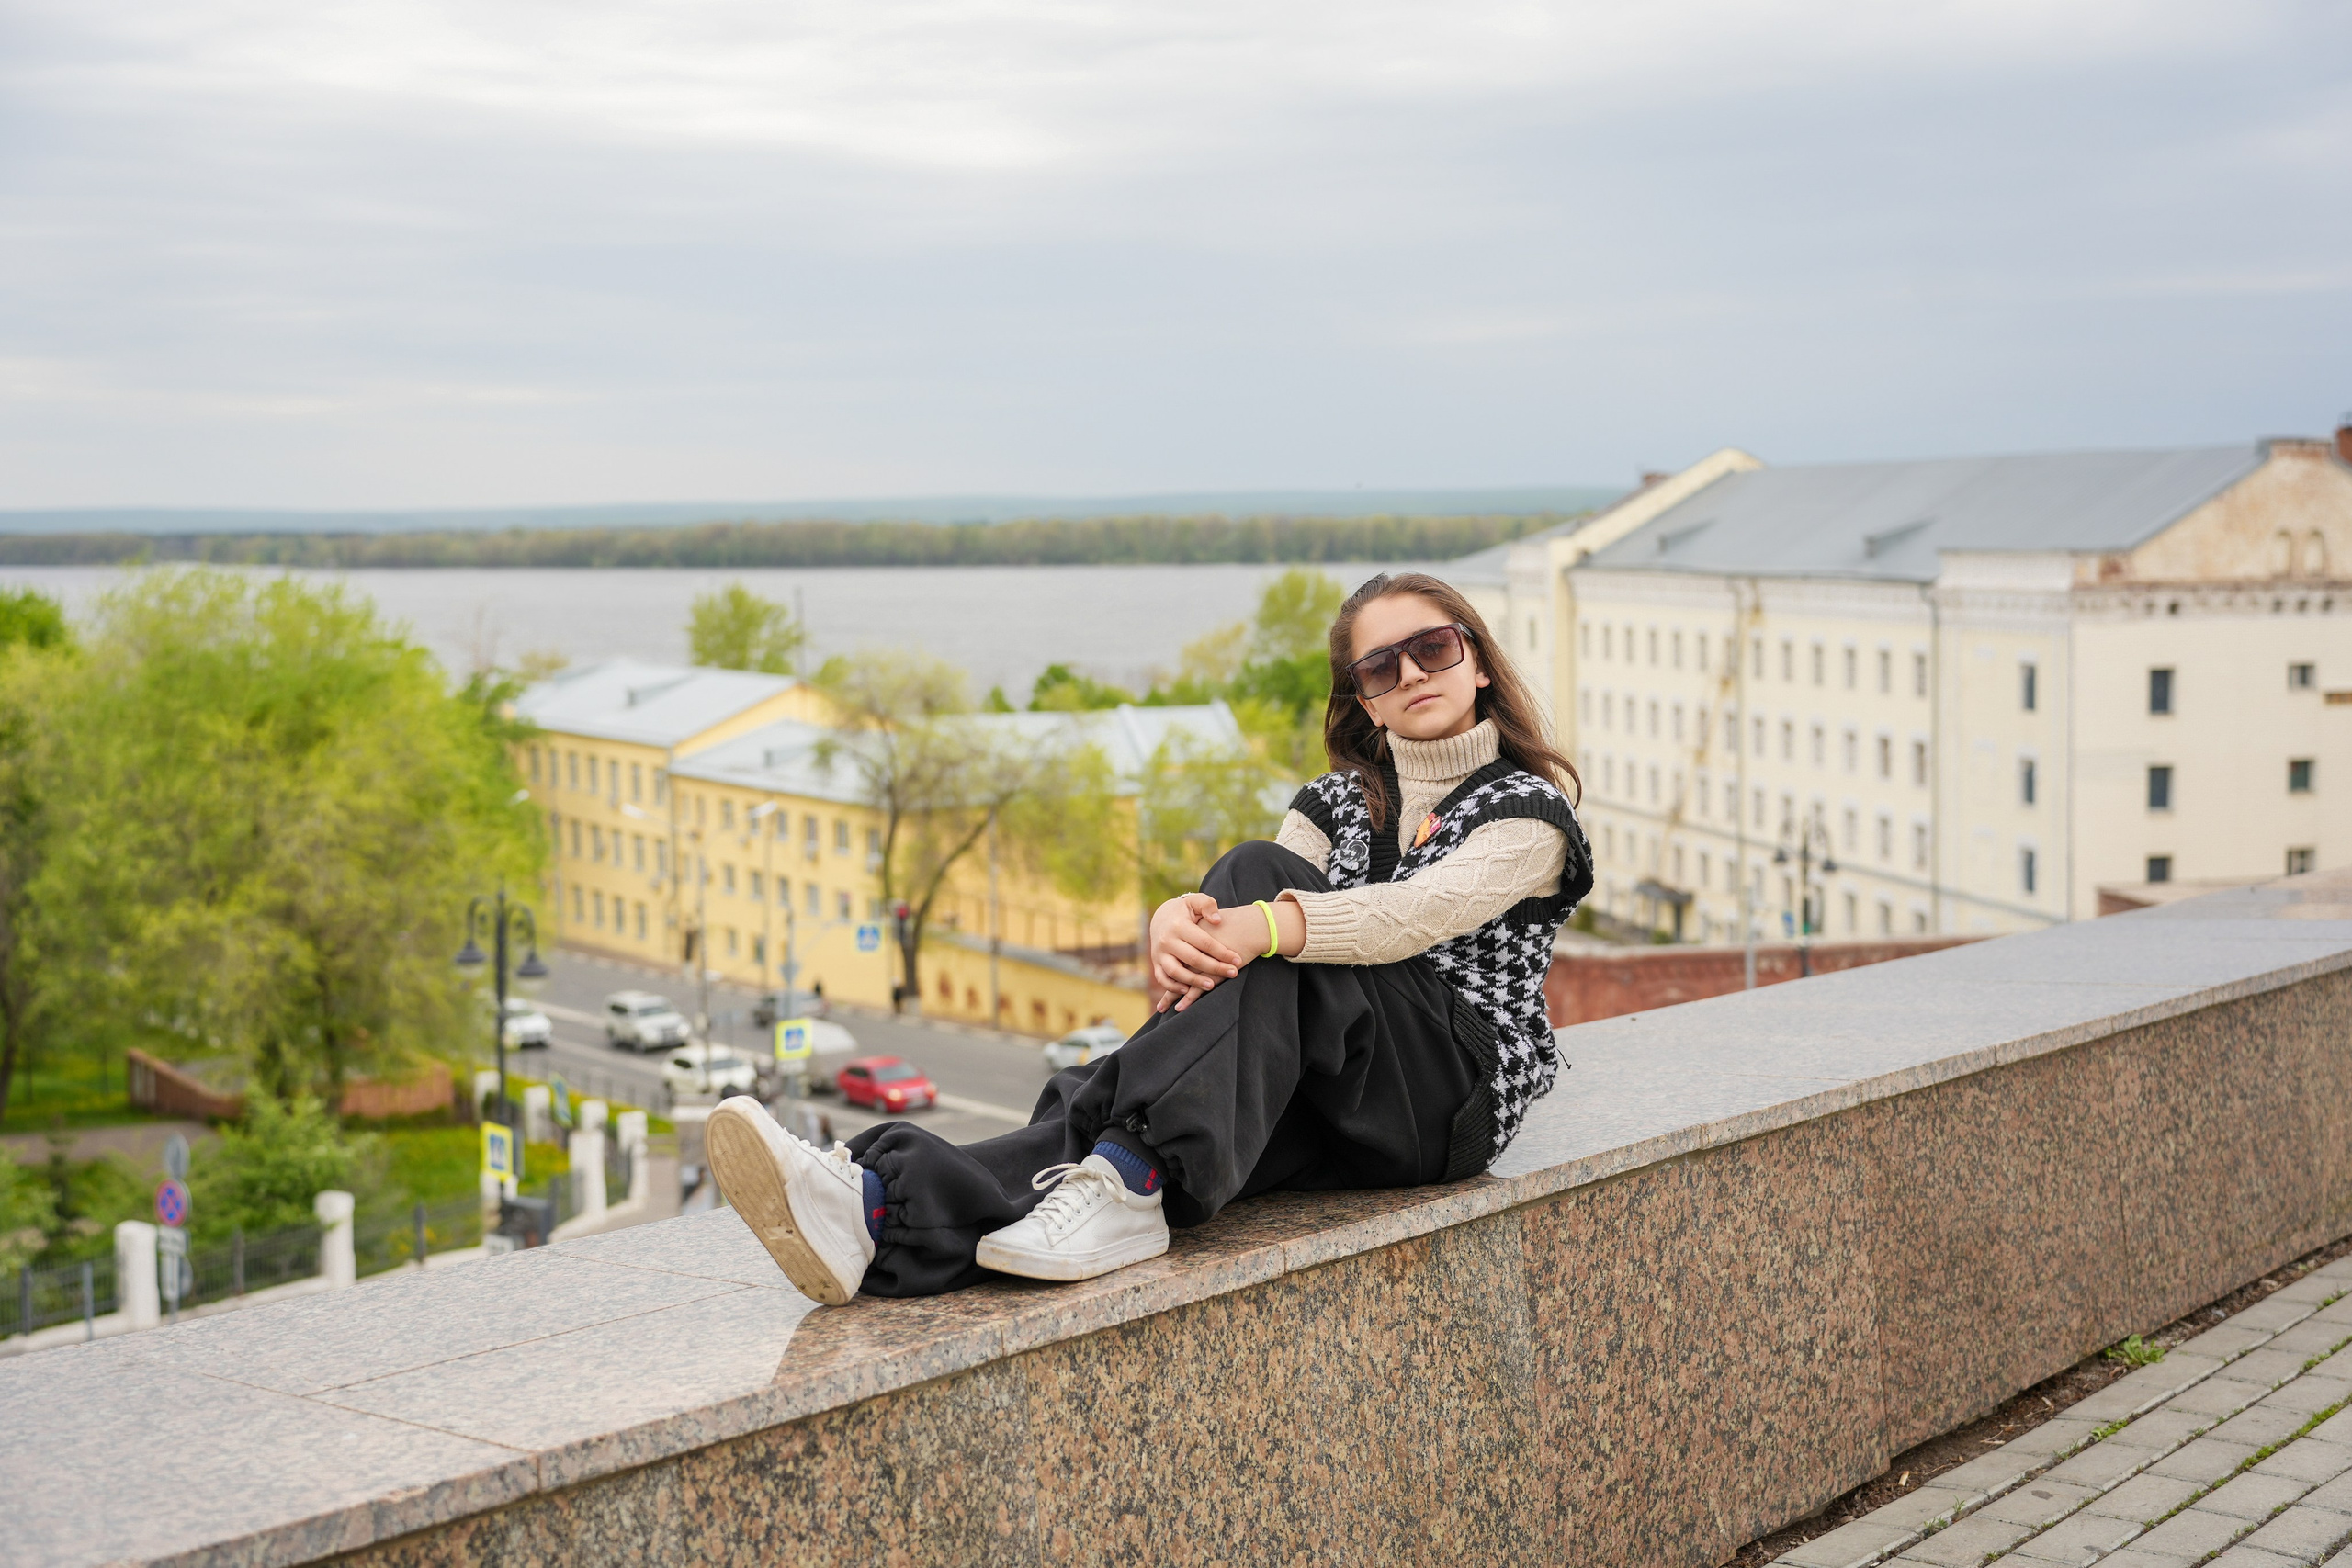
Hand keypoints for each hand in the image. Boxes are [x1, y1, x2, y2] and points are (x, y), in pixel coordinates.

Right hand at [1148, 893, 1246, 1012]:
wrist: (1161, 917)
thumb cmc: (1185, 911)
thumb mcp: (1196, 901)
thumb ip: (1208, 906)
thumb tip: (1217, 920)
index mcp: (1179, 926)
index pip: (1204, 942)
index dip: (1222, 952)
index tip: (1238, 960)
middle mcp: (1167, 940)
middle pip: (1193, 959)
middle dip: (1215, 968)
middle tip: (1233, 973)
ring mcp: (1159, 953)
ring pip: (1176, 972)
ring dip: (1194, 981)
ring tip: (1212, 985)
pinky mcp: (1156, 963)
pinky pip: (1163, 979)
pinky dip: (1174, 987)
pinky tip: (1188, 990)